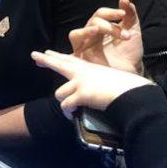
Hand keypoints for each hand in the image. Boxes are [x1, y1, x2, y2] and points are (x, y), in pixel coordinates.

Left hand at [32, 49, 150, 112]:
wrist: (132, 92)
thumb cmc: (127, 87)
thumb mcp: (110, 79)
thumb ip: (99, 83)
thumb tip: (95, 93)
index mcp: (90, 68)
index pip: (70, 59)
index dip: (58, 56)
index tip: (47, 52)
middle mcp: (82, 72)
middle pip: (59, 63)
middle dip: (45, 60)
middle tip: (34, 55)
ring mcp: (80, 82)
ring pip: (59, 93)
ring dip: (64, 102)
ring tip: (71, 108)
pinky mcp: (81, 94)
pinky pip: (66, 105)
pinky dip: (68, 112)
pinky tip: (72, 115)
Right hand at [69, 0, 143, 73]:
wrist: (133, 74)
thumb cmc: (130, 54)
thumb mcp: (133, 31)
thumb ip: (130, 15)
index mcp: (101, 29)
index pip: (100, 14)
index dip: (111, 12)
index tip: (123, 13)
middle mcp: (90, 37)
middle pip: (91, 23)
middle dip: (108, 26)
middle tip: (124, 36)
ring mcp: (84, 49)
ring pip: (76, 34)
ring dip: (88, 30)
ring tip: (98, 30)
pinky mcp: (80, 62)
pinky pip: (70, 52)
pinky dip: (79, 41)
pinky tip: (91, 35)